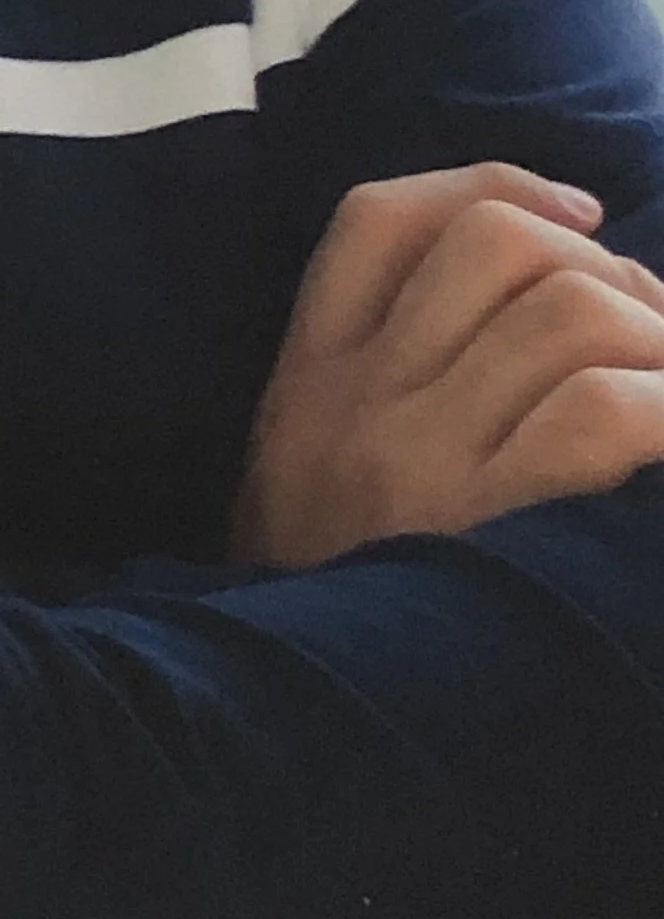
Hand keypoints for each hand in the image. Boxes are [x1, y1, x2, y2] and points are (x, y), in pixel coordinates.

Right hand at [234, 163, 663, 564]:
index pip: (381, 220)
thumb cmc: (331, 601)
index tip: (579, 215)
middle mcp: (355, 400)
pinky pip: (597, 413)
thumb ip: (371, 389)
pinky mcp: (485, 528)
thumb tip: (541, 295)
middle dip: (607, 268)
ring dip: (654, 336)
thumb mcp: (302, 473)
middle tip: (652, 334)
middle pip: (497, 245)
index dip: (497, 185)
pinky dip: (661, 407)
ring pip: (565, 312)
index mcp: (306, 378)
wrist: (291, 733)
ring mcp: (418, 461)